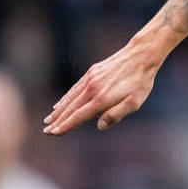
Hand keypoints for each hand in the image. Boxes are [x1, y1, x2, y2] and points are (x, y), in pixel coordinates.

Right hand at [44, 39, 166, 133]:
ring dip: (58, 110)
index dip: (65, 125)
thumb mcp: (135, 102)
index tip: (53, 133)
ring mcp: (90, 79)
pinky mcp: (92, 72)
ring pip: (70, 98)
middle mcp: (92, 89)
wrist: (140, 55)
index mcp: (102, 99)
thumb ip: (116, 115)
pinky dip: (66, 97)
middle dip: (58, 121)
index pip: (78, 116)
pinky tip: (61, 103)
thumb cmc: (141, 81)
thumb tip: (99, 126)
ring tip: (49, 119)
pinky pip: (75, 88)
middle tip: (46, 131)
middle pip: (71, 108)